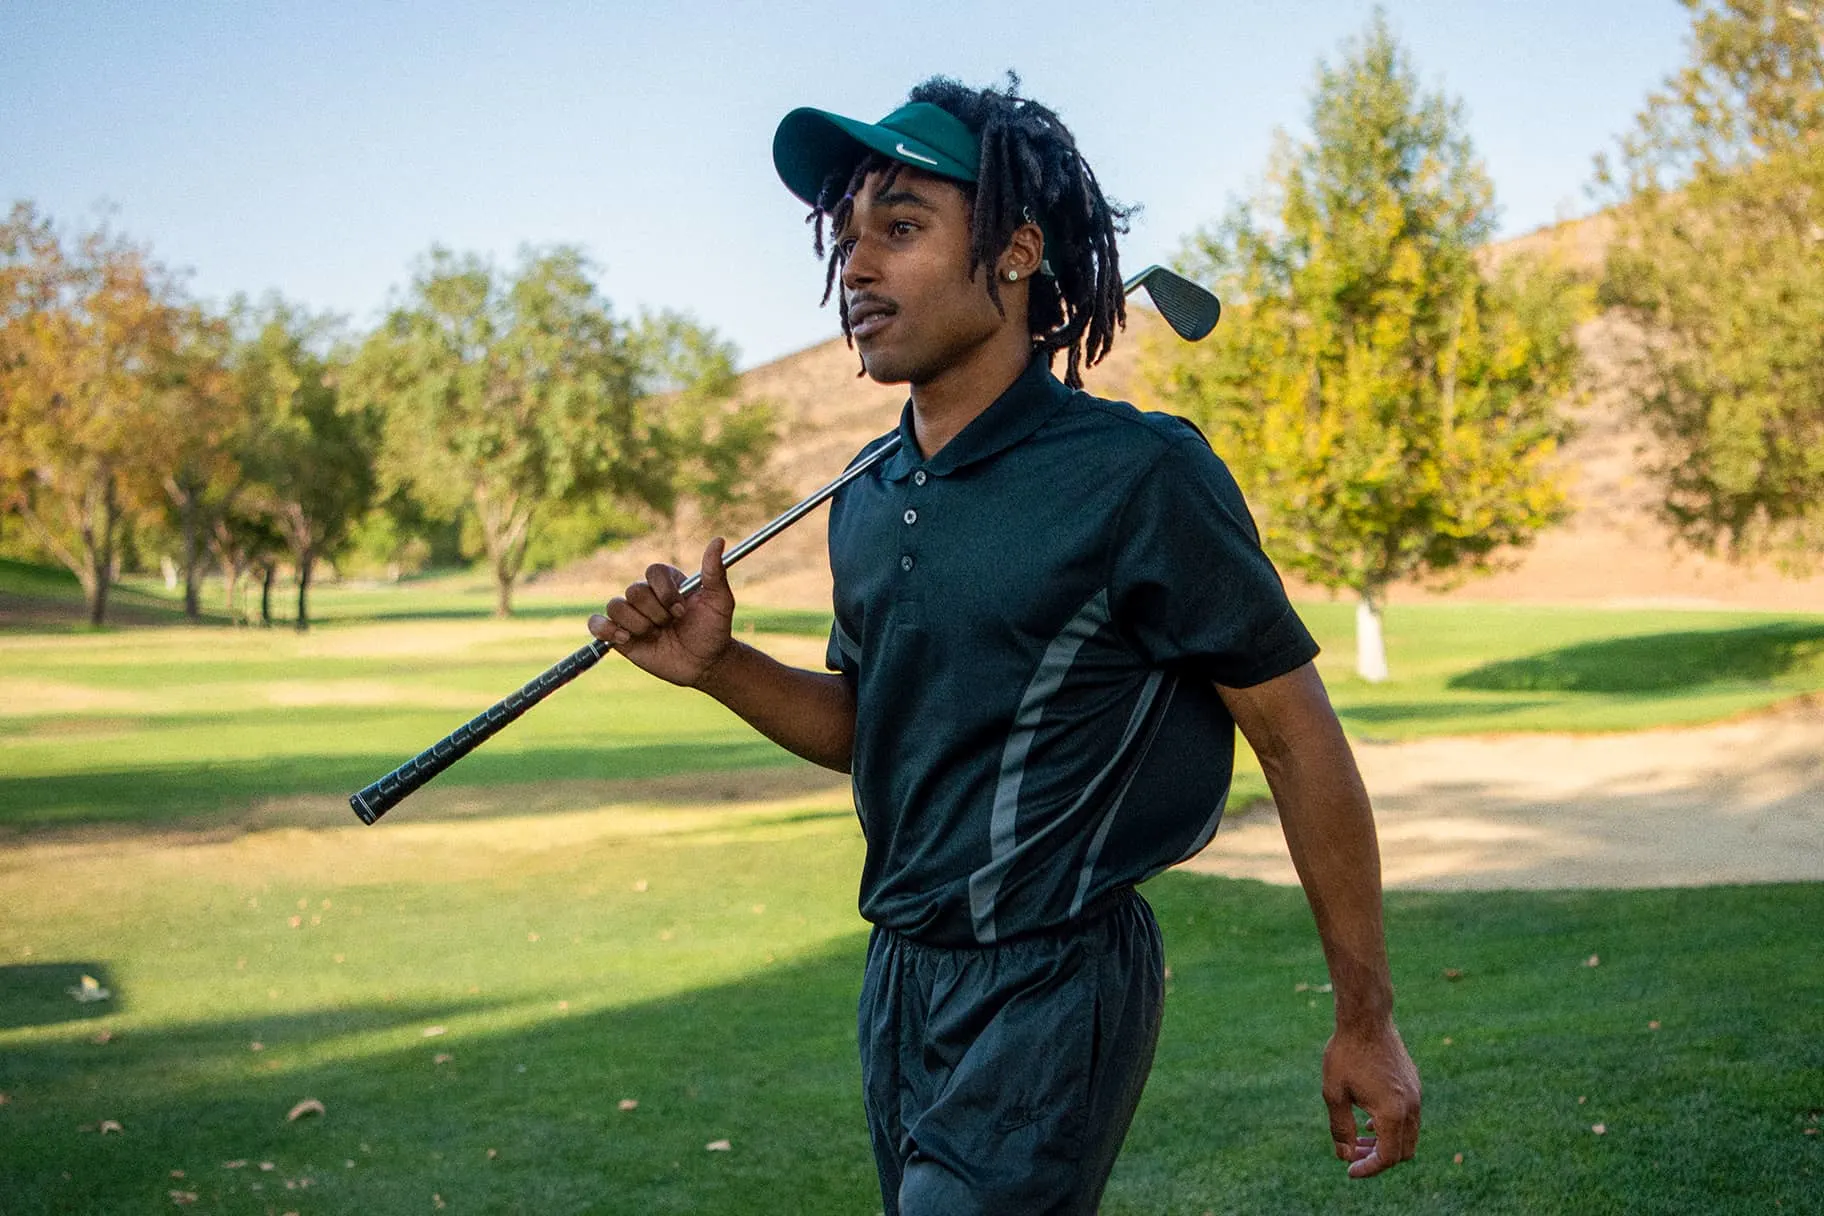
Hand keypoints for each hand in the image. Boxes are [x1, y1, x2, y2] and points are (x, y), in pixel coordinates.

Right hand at [589, 538, 736, 688]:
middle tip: (670, 625)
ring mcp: (631, 615)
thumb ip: (714, 572)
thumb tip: (718, 540)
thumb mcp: (719, 602)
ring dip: (638, 624)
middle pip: (634, 591)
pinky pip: (596, 624)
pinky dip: (605, 629)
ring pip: (616, 606)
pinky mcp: (618, 635)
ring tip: (655, 635)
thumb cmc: (713, 630)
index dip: (665, 592)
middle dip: (655, 613)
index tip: (681, 610)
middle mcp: (646, 595)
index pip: (653, 572)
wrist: (704, 663)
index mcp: (666, 582)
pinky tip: (626, 638)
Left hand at [1323, 1020, 1420, 1177]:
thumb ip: (1341, 1128)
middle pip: (1403, 1152)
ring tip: (1358, 1137)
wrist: (1366, 1018)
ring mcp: (1416, 1095)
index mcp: (1392, 1113)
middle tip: (1352, 1154)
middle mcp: (1410, 1107)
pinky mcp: (1414, 1084)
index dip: (1368, 1169)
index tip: (1349, 1170)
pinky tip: (1369, 1118)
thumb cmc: (1346, 1054)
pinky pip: (1409, 1117)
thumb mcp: (1334, 1094)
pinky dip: (1392, 1126)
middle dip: (1378, 1158)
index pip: (1387, 1157)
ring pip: (1408, 1135)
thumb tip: (1345, 1155)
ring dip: (1385, 1142)